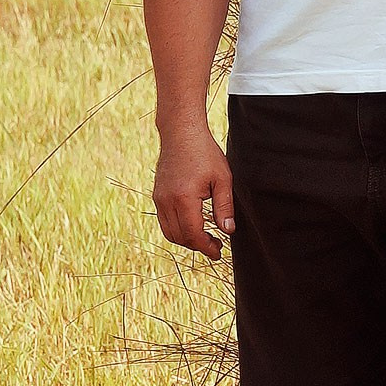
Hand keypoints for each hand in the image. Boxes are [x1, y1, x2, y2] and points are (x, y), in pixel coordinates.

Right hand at [153, 118, 233, 259]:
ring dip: (187, 239)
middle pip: (180, 237)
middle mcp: (167, 201)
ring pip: (169, 232)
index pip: (193, 234)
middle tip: (216, 246)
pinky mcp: (157, 196)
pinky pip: (164, 221)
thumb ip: (224, 207)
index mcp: (184, 198)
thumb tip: (228, 231)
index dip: (206, 247)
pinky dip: (177, 229)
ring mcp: (159, 199)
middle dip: (198, 246)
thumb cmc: (205, 153)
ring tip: (205, 237)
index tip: (218, 252)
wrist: (181, 133)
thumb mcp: (222, 178)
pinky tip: (193, 225)